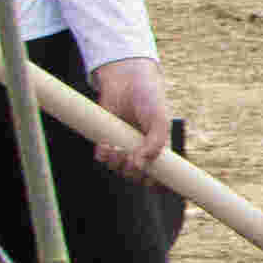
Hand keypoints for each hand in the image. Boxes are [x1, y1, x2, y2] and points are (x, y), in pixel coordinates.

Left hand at [88, 57, 171, 183]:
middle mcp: (139, 149)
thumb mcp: (160, 120)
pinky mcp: (105, 138)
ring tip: (118, 149)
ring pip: (117, 168)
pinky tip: (107, 144)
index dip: (154, 183)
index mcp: (156, 148)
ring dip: (116, 164)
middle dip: (132, 172)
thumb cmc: (149, 98)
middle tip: (131, 159)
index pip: (157, 175)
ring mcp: (121, 144)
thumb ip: (156, 144)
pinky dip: (103, 155)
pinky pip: (102, 157)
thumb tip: (139, 165)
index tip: (151, 182)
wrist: (127, 79)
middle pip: (135, 175)